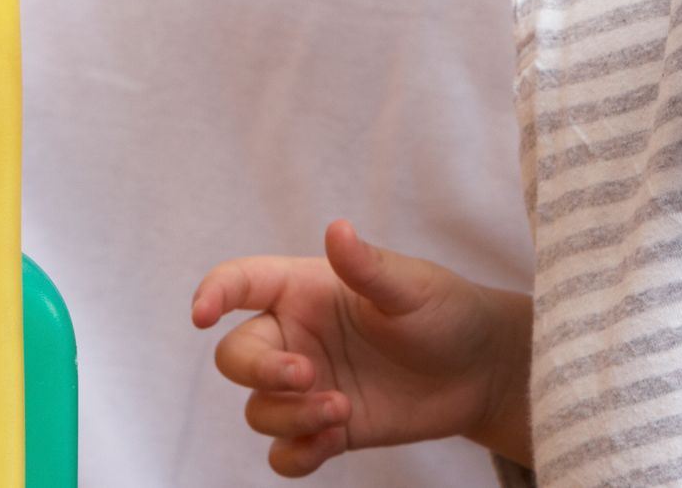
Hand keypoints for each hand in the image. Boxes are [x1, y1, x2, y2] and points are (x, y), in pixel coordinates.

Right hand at [191, 220, 531, 475]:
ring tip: (341, 410)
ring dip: (288, 415)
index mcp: (303, 289)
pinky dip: (296, 454)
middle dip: (260, 370)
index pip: (240, 283)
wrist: (479, 370)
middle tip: (306, 374)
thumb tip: (336, 229)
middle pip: (235, 356)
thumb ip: (368, 267)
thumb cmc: (443, 311)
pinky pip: (284, 453)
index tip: (202, 315)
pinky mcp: (326, 428)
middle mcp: (296, 336)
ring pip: (257, 409)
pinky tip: (332, 440)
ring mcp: (308, 385)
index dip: (212, 293)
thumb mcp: (412, 287)